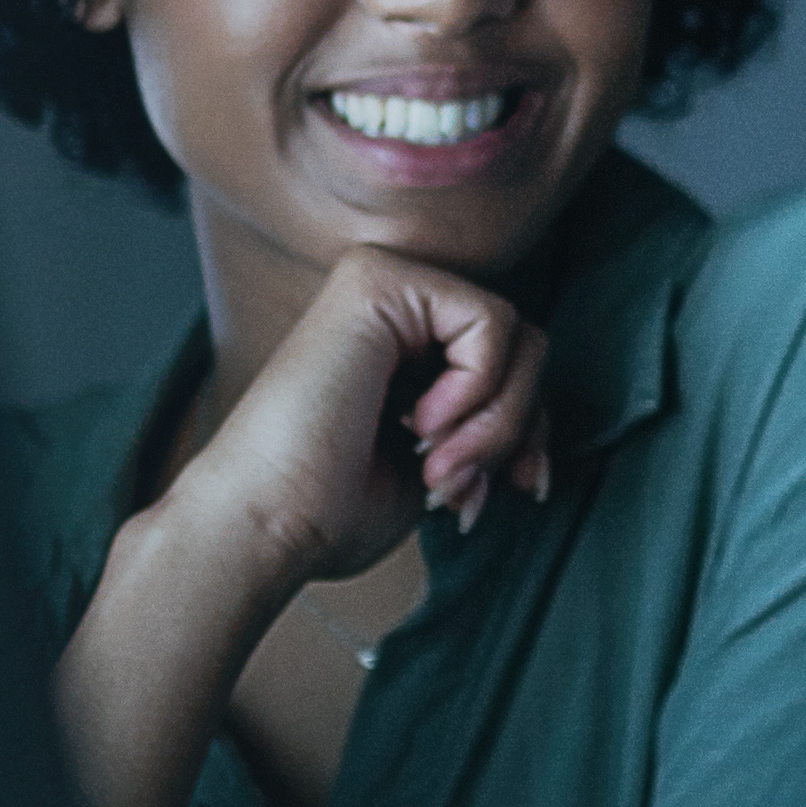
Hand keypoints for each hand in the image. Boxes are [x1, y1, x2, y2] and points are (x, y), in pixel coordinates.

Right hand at [147, 244, 547, 592]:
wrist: (267, 526)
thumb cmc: (331, 511)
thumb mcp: (440, 466)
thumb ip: (487, 430)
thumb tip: (538, 440)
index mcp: (399, 342)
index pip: (512, 362)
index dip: (527, 431)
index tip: (512, 489)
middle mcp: (391, 301)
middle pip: (525, 346)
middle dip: (517, 430)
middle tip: (459, 488)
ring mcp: (382, 282)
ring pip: (518, 334)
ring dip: (496, 423)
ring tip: (436, 469)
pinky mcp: (378, 280)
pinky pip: (490, 322)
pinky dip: (477, 391)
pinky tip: (419, 427)